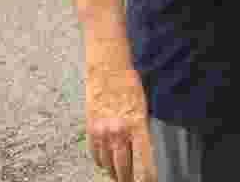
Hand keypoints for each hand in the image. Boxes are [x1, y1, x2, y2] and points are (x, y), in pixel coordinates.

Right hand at [85, 65, 156, 181]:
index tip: (149, 181)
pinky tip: (105, 163)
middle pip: (123, 166)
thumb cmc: (128, 83)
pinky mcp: (91, 128)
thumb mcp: (143, 106)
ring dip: (113, 171)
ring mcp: (103, 131)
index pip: (144, 158)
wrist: (107, 70)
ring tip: (118, 175)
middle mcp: (119, 131)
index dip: (147, 174)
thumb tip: (142, 145)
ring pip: (107, 162)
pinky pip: (95, 153)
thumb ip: (141, 128)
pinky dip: (100, 160)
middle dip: (127, 178)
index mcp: (137, 124)